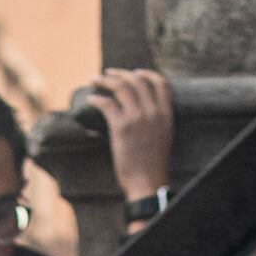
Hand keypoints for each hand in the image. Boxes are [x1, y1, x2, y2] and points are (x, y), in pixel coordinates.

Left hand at [86, 66, 178, 200]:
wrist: (147, 183)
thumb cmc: (152, 166)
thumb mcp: (162, 138)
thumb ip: (155, 123)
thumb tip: (137, 114)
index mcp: (166, 115)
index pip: (160, 84)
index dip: (146, 74)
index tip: (135, 73)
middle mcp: (153, 112)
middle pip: (136, 81)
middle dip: (120, 74)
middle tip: (107, 74)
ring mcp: (137, 118)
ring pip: (120, 87)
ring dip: (105, 80)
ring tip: (94, 80)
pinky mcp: (121, 127)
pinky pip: (106, 104)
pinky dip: (96, 99)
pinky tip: (90, 100)